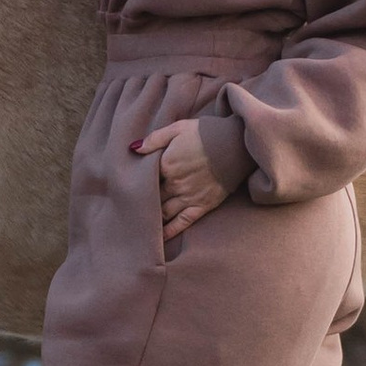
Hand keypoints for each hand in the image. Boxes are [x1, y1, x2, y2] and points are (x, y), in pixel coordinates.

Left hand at [134, 116, 228, 245]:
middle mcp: (174, 184)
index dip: (138, 182)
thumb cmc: (206, 133)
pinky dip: (170, 231)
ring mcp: (188, 197)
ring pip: (164, 212)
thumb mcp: (177, 128)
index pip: (145, 178)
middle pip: (153, 197)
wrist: (236, 144)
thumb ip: (154, 139)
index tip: (129, 188)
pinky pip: (182, 222)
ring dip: (153, 218)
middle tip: (131, 209)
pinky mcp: (202, 206)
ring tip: (142, 224)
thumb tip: (133, 149)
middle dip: (143, 202)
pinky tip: (160, 238)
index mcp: (165, 164)